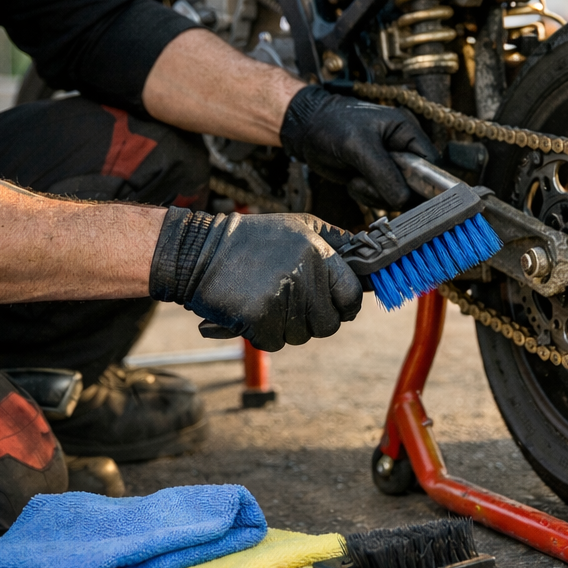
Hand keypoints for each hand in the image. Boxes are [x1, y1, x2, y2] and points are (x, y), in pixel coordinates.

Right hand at [149, 209, 361, 349]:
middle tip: (294, 305)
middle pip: (329, 323)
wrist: (199, 252)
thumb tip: (367, 254)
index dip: (348, 305)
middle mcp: (304, 275)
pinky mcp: (259, 318)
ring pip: (302, 335)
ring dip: (287, 326)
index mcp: (317, 252)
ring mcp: (282, 298)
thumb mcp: (300, 226)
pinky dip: (265, 334)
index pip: (352, 293)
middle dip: (314, 320)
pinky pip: (275, 342)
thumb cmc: (252, 240)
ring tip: (269, 301)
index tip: (341, 307)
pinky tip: (252, 311)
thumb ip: (335, 241)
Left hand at [280, 86, 438, 208]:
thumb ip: (383, 172)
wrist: (306, 130)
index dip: (424, 182)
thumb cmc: (330, 124)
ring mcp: (389, 166)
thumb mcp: (358, 146)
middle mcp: (402, 149)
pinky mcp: (375, 179)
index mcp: (407, 131)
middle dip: (392, 190)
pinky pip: (380, 198)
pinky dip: (364, 195)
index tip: (408, 193)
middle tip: (368, 182)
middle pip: (416, 185)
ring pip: (397, 196)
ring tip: (356, 177)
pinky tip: (352, 180)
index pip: (431, 164)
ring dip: (375, 193)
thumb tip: (403, 199)